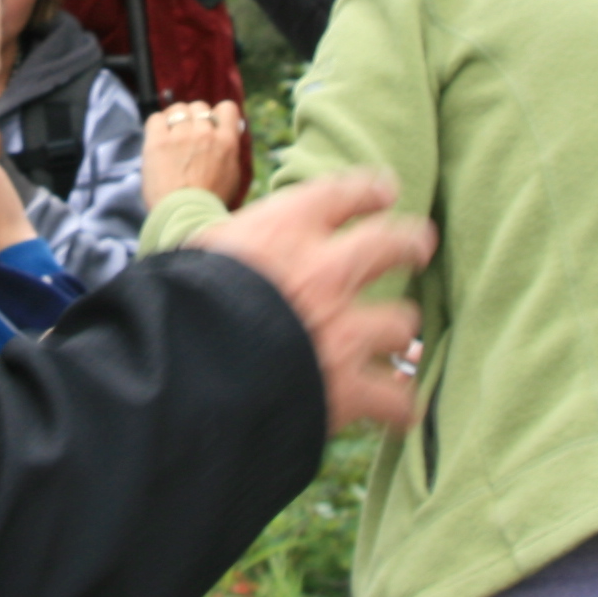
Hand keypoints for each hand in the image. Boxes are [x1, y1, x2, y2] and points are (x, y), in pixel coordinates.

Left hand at [142, 98, 247, 208]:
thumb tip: (227, 136)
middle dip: (194, 118)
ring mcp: (180, 135)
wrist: (185, 215)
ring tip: (171, 136)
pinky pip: (156, 118)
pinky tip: (158, 138)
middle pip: (199, 107)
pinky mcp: (158, 142)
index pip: (227, 108)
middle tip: (188, 134)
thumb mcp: (232, 175)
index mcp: (227, 141)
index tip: (211, 123)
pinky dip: (157, 125)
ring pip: (177, 110)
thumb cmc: (209, 201)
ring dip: (174, 119)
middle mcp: (205, 133)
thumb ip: (229, 151)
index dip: (217, 114)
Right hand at [197, 167, 432, 434]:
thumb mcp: (200, 255)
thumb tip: (236, 251)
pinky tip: (400, 406)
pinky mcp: (347, 386)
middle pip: (391, 242)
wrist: (185, 370)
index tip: (385, 190)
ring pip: (401, 321)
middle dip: (410, 242)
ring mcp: (343, 329)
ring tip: (398, 338)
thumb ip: (236, 248)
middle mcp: (325, 271)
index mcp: (284, 230)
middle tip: (419, 244)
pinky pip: (394, 399)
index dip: (370, 190)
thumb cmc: (177, 307)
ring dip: (398, 330)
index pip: (342, 194)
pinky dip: (399, 405)